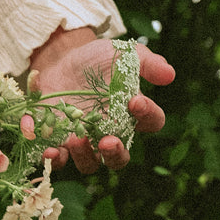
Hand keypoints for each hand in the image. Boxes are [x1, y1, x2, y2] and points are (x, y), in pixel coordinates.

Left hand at [28, 26, 174, 173]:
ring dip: (84, 157)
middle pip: (119, 158)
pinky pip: (58, 161)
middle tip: (108, 141)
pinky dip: (54, 159)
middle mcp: (109, 134)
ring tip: (77, 139)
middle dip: (115, 153)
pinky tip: (49, 150)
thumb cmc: (95, 59)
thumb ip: (146, 63)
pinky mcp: (58, 143)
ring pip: (89, 165)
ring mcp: (83, 142)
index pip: (150, 122)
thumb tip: (169, 75)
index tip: (135, 101)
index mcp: (130, 114)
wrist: (59, 60)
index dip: (147, 115)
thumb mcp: (122, 54)